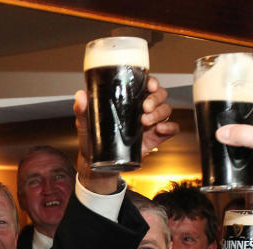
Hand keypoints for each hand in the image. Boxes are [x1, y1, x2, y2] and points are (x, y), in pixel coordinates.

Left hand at [74, 75, 179, 192]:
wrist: (98, 164)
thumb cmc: (93, 140)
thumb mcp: (86, 124)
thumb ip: (82, 110)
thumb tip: (80, 95)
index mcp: (129, 101)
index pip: (146, 85)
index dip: (152, 82)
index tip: (149, 85)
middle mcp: (142, 109)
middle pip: (160, 95)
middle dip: (156, 98)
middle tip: (144, 107)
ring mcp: (150, 123)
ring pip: (166, 110)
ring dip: (159, 113)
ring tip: (145, 122)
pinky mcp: (155, 138)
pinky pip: (171, 129)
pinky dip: (170, 128)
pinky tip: (160, 129)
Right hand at [216, 106, 252, 207]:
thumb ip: (245, 135)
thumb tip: (224, 132)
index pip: (251, 112)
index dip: (236, 115)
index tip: (220, 120)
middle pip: (244, 133)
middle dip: (231, 137)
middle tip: (216, 139)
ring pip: (243, 151)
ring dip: (234, 154)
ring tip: (220, 153)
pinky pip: (246, 167)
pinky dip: (238, 170)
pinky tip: (230, 169)